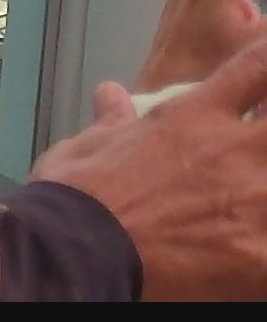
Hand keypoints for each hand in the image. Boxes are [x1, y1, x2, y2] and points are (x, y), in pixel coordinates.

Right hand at [31, 35, 266, 300]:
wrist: (74, 253)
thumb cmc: (75, 196)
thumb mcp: (85, 147)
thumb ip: (112, 122)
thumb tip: (110, 94)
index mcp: (194, 118)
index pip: (258, 68)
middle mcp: (233, 150)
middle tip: (256, 147)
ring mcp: (254, 201)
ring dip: (266, 192)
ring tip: (248, 204)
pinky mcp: (259, 254)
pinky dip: (263, 247)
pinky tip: (249, 251)